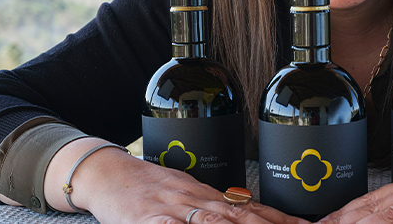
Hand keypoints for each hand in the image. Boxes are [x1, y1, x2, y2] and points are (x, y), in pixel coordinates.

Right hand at [46, 138, 308, 223]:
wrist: (109, 174)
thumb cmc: (150, 190)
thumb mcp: (189, 196)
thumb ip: (220, 210)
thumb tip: (255, 218)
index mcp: (210, 197)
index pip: (254, 211)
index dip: (282, 221)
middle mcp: (199, 202)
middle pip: (243, 219)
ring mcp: (175, 212)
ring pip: (215, 223)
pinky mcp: (151, 221)